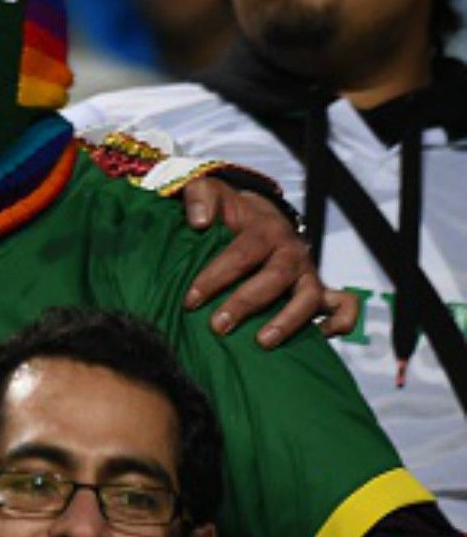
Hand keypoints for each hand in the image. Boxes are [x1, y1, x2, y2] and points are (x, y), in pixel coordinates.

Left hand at [179, 180, 348, 347]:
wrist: (255, 214)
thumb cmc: (228, 211)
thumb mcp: (211, 193)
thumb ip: (200, 197)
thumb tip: (199, 221)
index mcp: (266, 228)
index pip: (243, 253)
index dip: (216, 277)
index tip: (191, 299)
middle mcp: (292, 251)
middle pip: (276, 276)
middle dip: (246, 303)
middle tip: (218, 326)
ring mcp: (308, 271)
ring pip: (310, 296)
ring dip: (288, 321)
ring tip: (262, 343)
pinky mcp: (318, 289)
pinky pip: (344, 306)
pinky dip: (339, 322)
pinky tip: (317, 337)